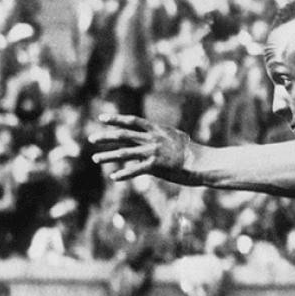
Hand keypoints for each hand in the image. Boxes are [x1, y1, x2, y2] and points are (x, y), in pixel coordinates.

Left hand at [89, 115, 204, 184]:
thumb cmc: (192, 152)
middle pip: (123, 135)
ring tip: (95, 158)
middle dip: (105, 137)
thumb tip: (152, 139)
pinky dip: (123, 174)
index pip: (132, 121)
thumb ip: (161, 138)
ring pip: (125, 152)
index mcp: (157, 130)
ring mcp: (153, 151)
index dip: (116, 119)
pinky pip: (135, 170)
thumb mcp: (175, 139)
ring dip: (108, 156)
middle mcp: (152, 138)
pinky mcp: (156, 165)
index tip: (102, 118)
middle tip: (91, 140)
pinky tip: (113, 177)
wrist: (203, 162)